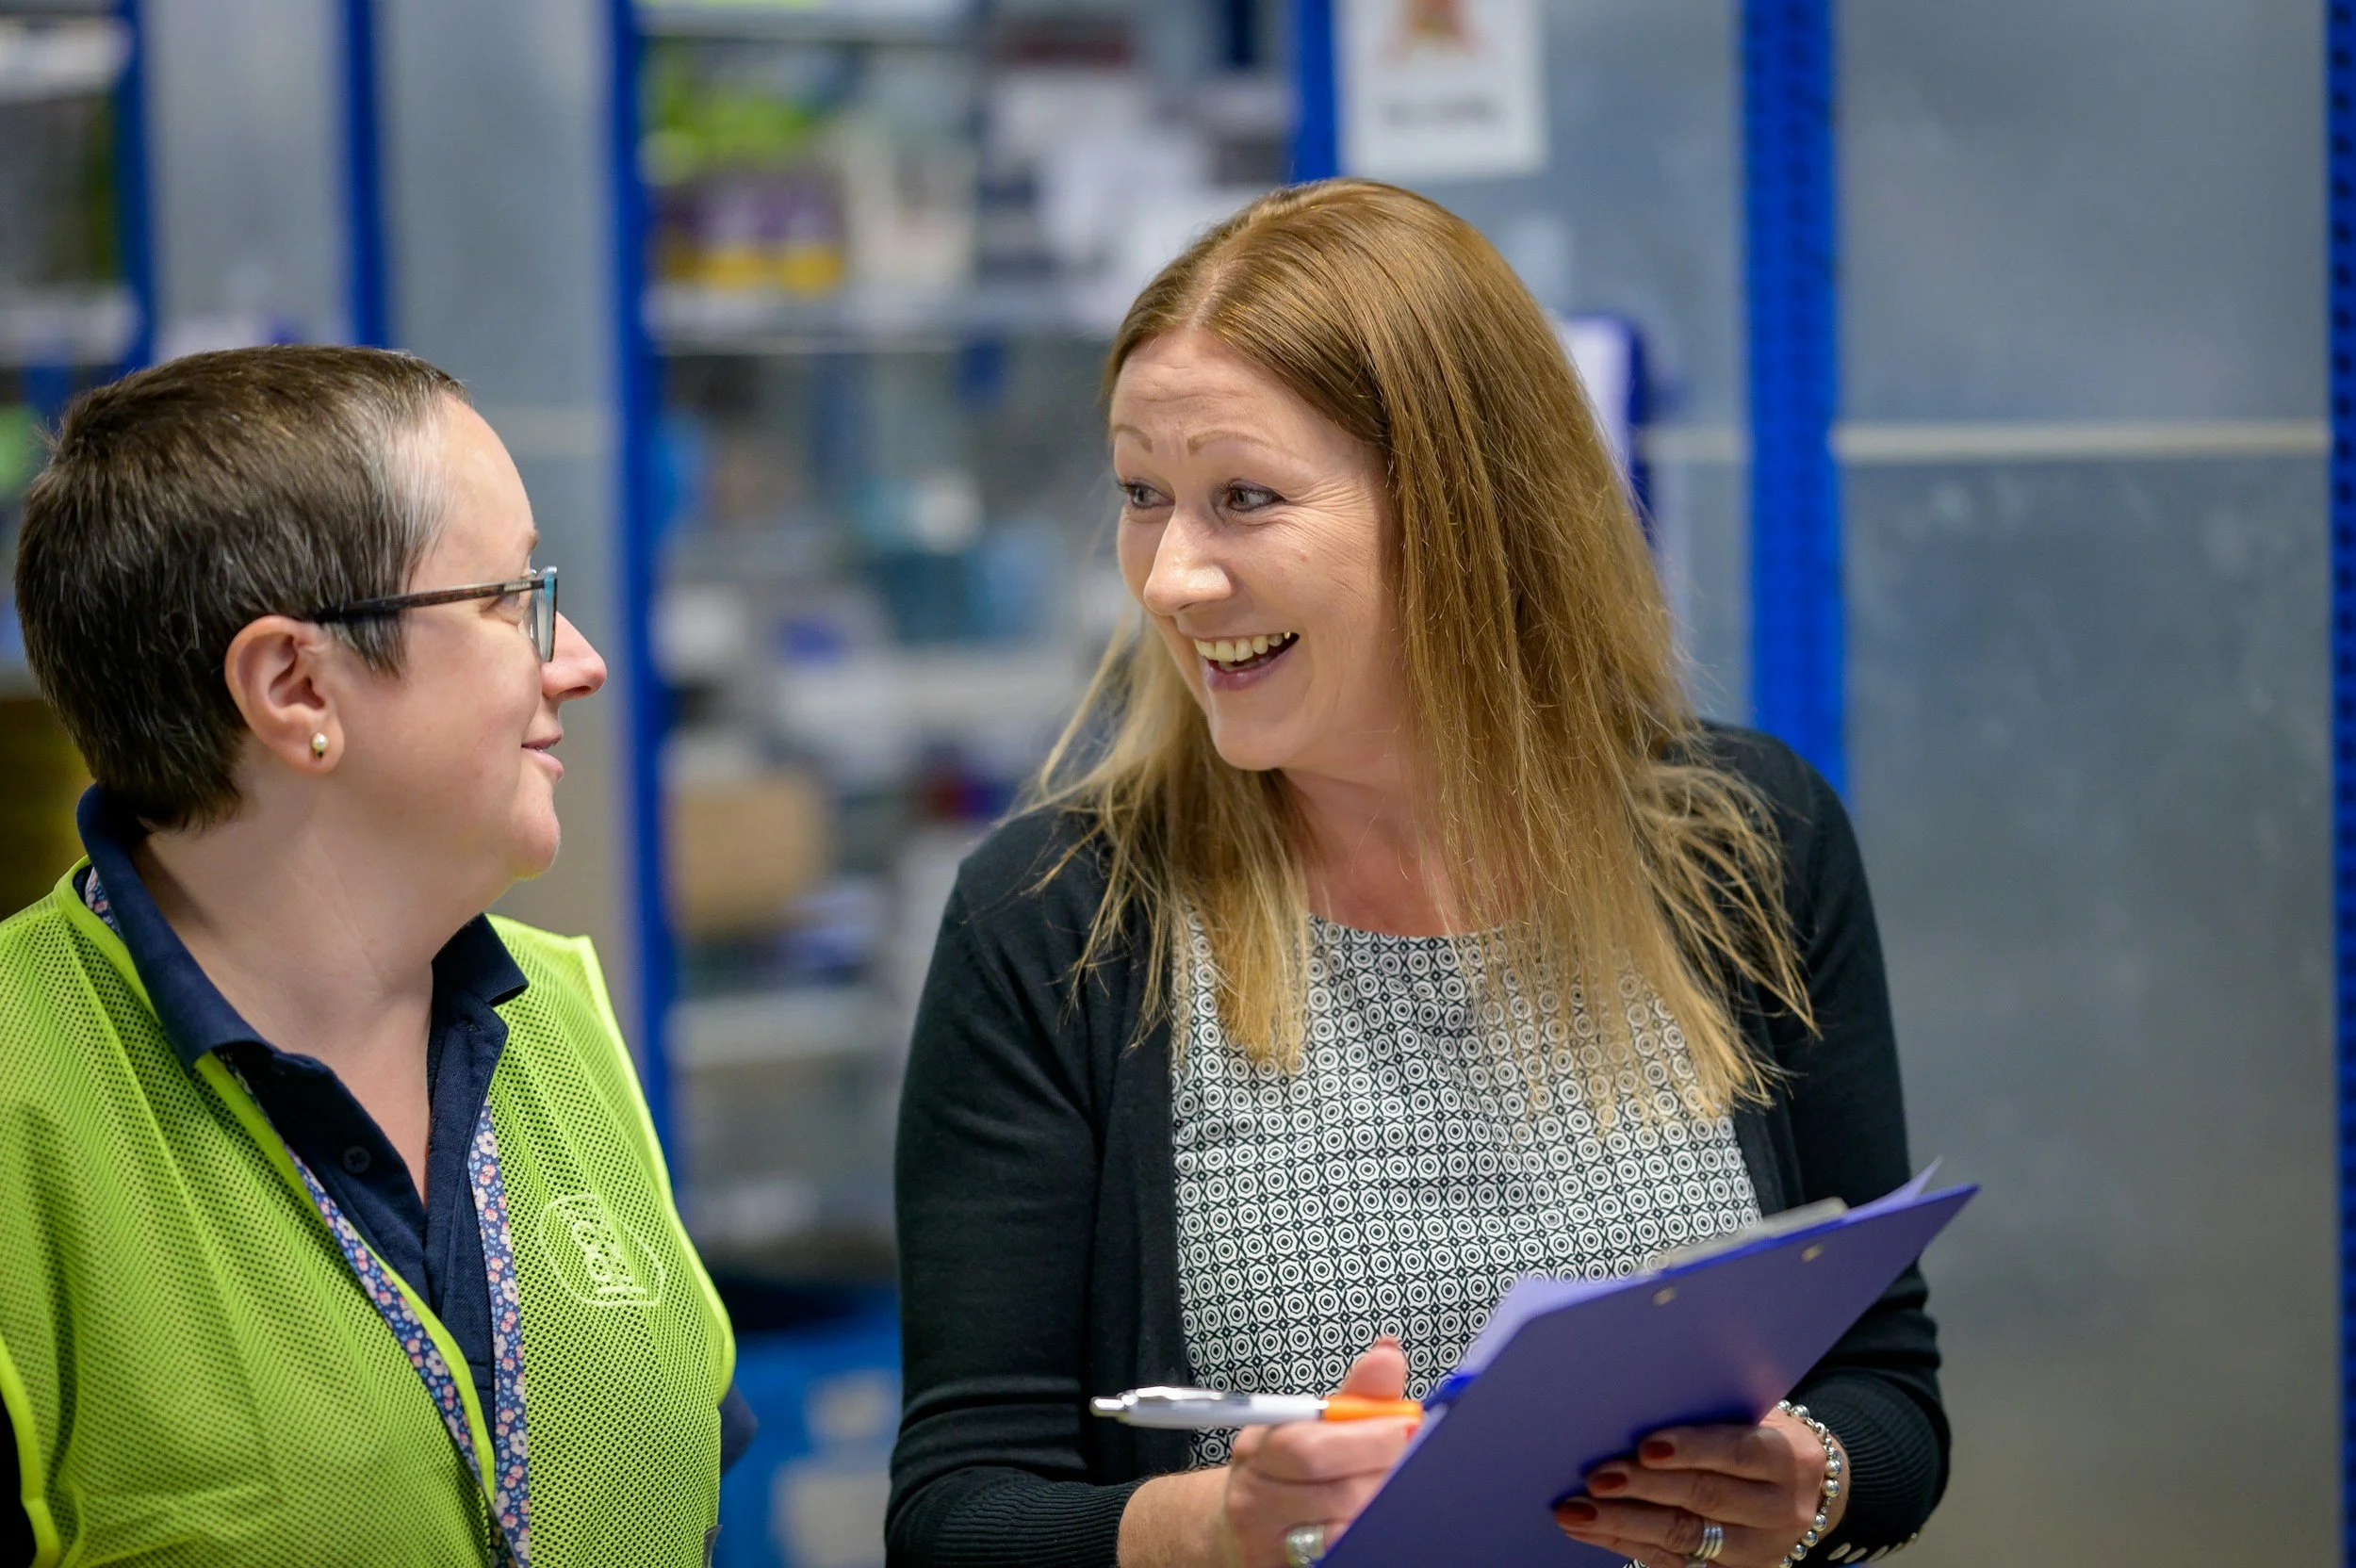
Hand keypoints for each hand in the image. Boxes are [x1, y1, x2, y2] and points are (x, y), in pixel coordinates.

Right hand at [1217, 1339, 1417, 1567]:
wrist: (1239, 1527)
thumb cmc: (1286, 1470)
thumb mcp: (1310, 1427)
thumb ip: (1356, 1396)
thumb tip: (1388, 1354)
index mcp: (1262, 1448)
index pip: (1310, 1446)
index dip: (1366, 1440)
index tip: (1405, 1429)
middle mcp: (1254, 1497)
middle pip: (1335, 1493)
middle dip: (1383, 1476)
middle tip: (1410, 1466)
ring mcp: (1266, 1543)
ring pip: (1342, 1533)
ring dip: (1379, 1509)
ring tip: (1398, 1493)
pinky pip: (1333, 1560)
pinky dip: (1363, 1542)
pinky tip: (1375, 1527)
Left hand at [1551, 1406, 1845, 1566]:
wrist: (1810, 1488)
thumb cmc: (1762, 1433)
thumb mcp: (1755, 1414)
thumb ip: (1711, 1412)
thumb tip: (1634, 1402)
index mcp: (1787, 1457)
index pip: (1739, 1452)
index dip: (1693, 1449)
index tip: (1645, 1447)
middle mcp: (1780, 1509)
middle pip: (1706, 1500)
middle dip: (1645, 1490)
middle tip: (1596, 1479)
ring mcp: (1758, 1548)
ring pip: (1685, 1539)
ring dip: (1623, 1525)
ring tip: (1576, 1512)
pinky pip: (1675, 1563)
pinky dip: (1627, 1545)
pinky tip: (1593, 1530)